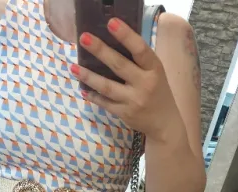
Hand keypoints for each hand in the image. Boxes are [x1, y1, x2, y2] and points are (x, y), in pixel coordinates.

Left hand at [70, 18, 183, 143]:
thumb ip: (139, 60)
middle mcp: (144, 84)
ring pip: (107, 87)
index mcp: (154, 69)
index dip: (126, 35)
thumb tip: (113, 42)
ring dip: (89, 76)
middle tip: (84, 38)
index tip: (111, 22)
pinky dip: (93, 96)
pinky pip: (105, 103)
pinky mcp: (124, 113)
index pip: (140, 49)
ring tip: (73, 68)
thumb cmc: (158, 91)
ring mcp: (133, 100)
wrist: (164, 122)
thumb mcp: (156, 72)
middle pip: (119, 65)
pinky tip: (83, 89)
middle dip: (100, 51)